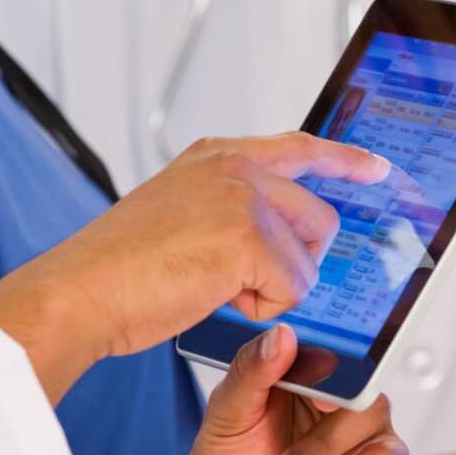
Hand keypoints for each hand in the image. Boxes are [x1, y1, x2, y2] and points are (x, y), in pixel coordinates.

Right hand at [0, 133, 388, 401]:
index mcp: (218, 154)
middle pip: (319, 218)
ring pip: (308, 258)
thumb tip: (277, 235)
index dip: (345, 160)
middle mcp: (236, 165)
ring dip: (272, 287)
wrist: (79, 292)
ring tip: (213, 285)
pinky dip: (260, 307)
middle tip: (242, 280)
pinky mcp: (249, 235)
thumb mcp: (180, 212)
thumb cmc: (120, 268)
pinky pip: (292, 288)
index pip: (302, 147)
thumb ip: (230, 206)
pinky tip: (213, 296)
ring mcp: (245, 196)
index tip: (377, 168)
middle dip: (296, 262)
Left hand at [133, 324, 409, 454]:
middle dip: (329, 410)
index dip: (332, 358)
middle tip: (305, 426)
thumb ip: (252, 370)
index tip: (313, 382)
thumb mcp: (228, 414)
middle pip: (361, 380)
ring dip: (329, 447)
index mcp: (307, 374)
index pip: (332, 348)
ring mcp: (362, 438)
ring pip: (375, 416)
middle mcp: (341, 400)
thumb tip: (282, 333)